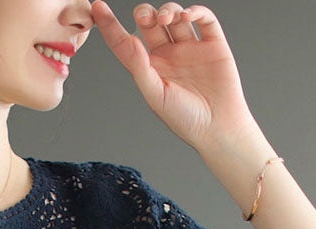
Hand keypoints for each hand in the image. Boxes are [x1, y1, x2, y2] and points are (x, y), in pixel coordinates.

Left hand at [91, 2, 259, 152]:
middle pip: (150, 23)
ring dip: (168, 10)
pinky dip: (195, 11)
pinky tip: (187, 15)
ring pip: (175, 17)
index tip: (97, 6)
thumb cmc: (185, 119)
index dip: (110, 25)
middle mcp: (168, 56)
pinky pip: (204, 19)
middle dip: (145, 13)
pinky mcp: (213, 45)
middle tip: (145, 17)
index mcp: (150, 69)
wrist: (218, 128)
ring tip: (166, 18)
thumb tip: (130, 39)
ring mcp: (190, 48)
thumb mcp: (156, 96)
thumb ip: (141, 68)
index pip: (125, 43)